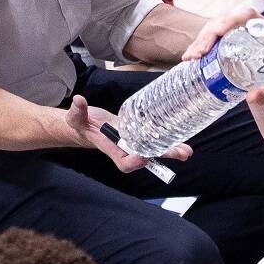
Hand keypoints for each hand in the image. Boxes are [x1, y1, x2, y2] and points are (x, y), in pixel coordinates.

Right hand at [60, 95, 189, 174]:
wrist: (89, 124)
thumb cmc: (83, 124)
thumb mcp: (76, 118)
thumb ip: (77, 111)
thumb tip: (79, 100)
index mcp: (112, 149)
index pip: (125, 163)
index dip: (134, 161)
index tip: (142, 155)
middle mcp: (126, 149)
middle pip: (147, 158)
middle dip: (163, 156)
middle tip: (180, 153)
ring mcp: (135, 142)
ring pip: (155, 150)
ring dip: (171, 149)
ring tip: (186, 150)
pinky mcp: (140, 133)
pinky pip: (155, 138)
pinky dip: (168, 138)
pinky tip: (182, 135)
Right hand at [178, 2, 263, 64]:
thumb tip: (252, 98)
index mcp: (261, 26)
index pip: (245, 14)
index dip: (230, 20)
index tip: (219, 31)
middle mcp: (243, 24)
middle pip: (223, 21)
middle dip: (208, 35)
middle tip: (201, 52)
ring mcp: (229, 31)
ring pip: (211, 29)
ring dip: (199, 42)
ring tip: (191, 57)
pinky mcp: (220, 39)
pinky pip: (206, 39)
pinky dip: (196, 47)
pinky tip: (188, 58)